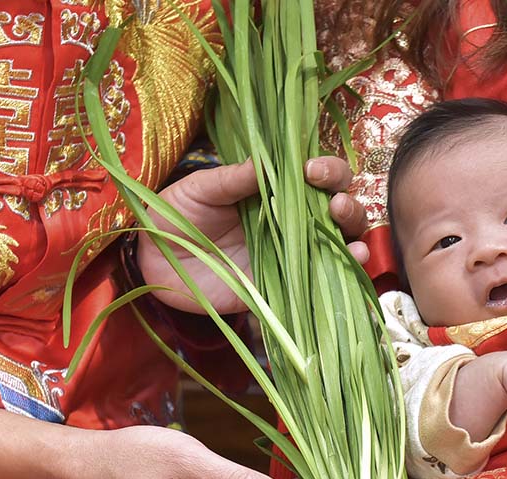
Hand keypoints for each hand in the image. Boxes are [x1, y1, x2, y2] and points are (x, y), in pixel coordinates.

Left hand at [138, 156, 368, 312]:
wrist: (152, 261)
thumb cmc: (175, 215)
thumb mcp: (200, 189)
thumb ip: (233, 179)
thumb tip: (266, 163)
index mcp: (274, 191)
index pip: (316, 176)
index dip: (326, 169)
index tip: (311, 170)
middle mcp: (292, 221)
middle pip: (338, 206)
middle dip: (345, 200)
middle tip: (332, 203)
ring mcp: (293, 254)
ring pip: (341, 240)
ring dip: (352, 232)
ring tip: (345, 229)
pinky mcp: (285, 287)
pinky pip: (321, 279)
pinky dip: (347, 270)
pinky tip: (354, 259)